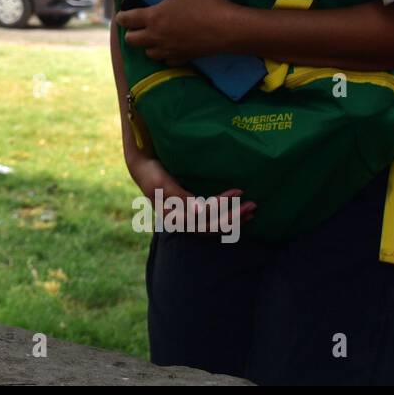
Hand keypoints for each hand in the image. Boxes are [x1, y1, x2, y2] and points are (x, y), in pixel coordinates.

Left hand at [114, 0, 239, 64]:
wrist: (229, 28)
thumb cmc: (207, 1)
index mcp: (153, 17)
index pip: (126, 20)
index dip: (121, 16)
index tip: (123, 13)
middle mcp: (156, 36)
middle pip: (131, 40)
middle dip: (131, 32)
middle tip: (139, 24)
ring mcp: (169, 50)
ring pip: (147, 53)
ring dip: (147, 44)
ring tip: (154, 35)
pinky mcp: (182, 58)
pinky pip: (166, 61)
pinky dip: (164, 54)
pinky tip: (170, 46)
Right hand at [126, 153, 255, 232]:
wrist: (140, 168)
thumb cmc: (151, 173)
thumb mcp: (163, 184)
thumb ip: (181, 198)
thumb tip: (201, 213)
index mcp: (175, 216)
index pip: (204, 216)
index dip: (223, 207)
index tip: (238, 192)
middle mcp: (182, 221)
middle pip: (212, 225)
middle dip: (234, 217)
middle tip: (253, 205)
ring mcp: (186, 219)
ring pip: (214, 225)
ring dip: (234, 219)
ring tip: (251, 210)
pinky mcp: (190, 213)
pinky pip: (211, 221)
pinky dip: (226, 218)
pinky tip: (238, 214)